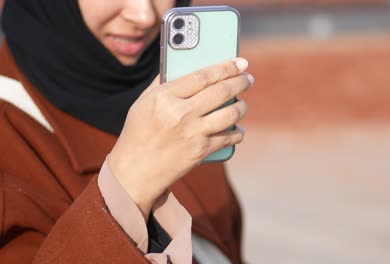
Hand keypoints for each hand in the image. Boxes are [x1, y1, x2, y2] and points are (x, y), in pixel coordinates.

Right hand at [108, 58, 252, 219]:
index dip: (226, 67)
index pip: (203, 76)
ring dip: (242, 106)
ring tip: (243, 103)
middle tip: (248, 78)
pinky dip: (238, 132)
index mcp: (165, 97)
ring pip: (230, 113)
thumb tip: (185, 66)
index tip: (240, 62)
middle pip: (221, 91)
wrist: (135, 171)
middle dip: (240, 82)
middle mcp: (181, 113)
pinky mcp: (201, 151)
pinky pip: (229, 138)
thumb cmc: (138, 132)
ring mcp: (193, 133)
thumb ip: (163, 83)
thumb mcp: (143, 102)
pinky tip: (239, 129)